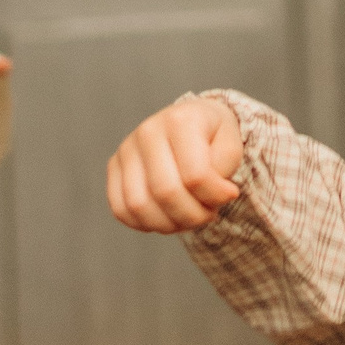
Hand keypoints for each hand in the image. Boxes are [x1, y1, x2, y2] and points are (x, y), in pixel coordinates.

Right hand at [106, 97, 243, 232]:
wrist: (190, 123)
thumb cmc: (212, 137)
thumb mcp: (231, 146)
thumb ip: (226, 170)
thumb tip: (218, 196)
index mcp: (180, 120)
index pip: (195, 175)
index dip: (215, 196)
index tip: (230, 194)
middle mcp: (147, 131)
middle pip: (166, 193)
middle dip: (193, 215)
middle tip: (208, 213)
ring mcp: (126, 149)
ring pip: (139, 206)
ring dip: (169, 224)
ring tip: (187, 217)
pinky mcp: (113, 166)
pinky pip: (121, 209)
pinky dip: (144, 224)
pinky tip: (166, 217)